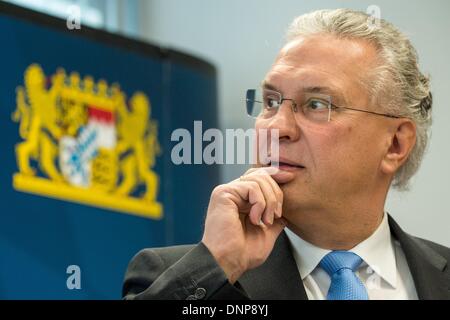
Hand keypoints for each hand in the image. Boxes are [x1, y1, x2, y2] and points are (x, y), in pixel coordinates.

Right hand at [201, 167, 294, 283]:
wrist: (229, 262)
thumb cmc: (241, 253)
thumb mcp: (266, 234)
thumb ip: (274, 221)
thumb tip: (285, 216)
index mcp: (241, 201)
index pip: (258, 177)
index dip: (275, 175)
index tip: (290, 178)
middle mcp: (233, 193)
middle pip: (260, 175)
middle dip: (276, 193)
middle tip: (276, 215)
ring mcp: (227, 192)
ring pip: (258, 180)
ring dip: (269, 201)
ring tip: (265, 220)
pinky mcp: (223, 193)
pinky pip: (251, 187)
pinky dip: (259, 203)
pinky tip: (255, 218)